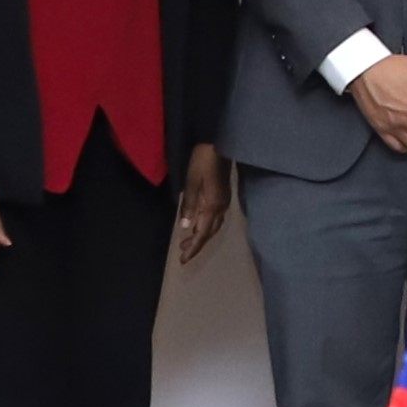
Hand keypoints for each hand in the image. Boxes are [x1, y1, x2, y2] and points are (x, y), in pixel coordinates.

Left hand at [173, 150, 236, 266]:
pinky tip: (198, 224)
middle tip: (182, 254)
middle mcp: (221, 208)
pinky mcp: (224, 196)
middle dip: (196, 245)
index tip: (182, 260)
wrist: (220, 146)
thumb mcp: (191, 182)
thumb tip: (186, 227)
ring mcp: (224, 202)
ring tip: (187, 242)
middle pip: (209, 233)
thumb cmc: (202, 161)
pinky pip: (216, 218)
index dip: (193, 248)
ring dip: (201, 236)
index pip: (202, 234)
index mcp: (212, 206)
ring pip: (214, 226)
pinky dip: (206, 226)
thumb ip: (189, 205)